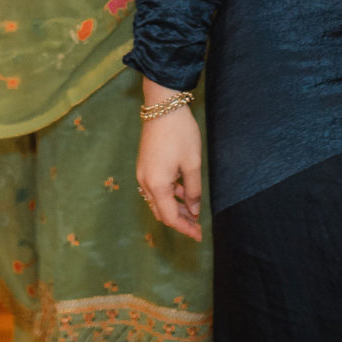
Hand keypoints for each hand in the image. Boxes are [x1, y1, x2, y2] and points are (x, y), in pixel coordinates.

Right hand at [134, 80, 202, 240]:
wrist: (162, 106)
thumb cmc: (180, 134)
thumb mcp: (192, 164)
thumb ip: (193, 191)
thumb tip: (193, 210)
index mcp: (156, 185)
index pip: (169, 217)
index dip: (185, 228)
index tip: (199, 235)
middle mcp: (144, 182)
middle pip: (161, 211)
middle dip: (179, 221)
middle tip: (197, 227)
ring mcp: (142, 173)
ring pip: (158, 201)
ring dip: (174, 207)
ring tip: (193, 210)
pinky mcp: (144, 165)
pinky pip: (155, 188)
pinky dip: (169, 195)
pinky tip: (184, 192)